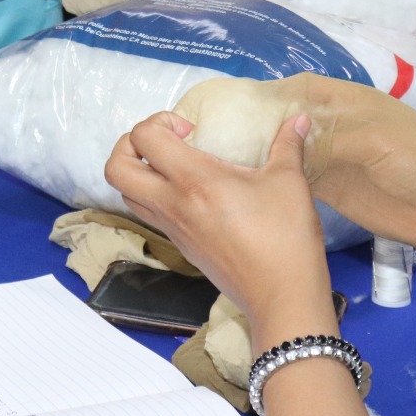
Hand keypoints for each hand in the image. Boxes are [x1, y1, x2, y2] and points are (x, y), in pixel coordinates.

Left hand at [106, 111, 334, 331]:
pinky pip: (149, 214)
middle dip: (130, 145)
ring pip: (127, 194)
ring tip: (175, 166)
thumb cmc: (285, 238)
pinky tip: (192, 193)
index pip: (144, 139)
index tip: (191, 129)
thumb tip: (299, 119)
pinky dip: (154, 195)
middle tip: (166, 143)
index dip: (158, 121)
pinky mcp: (180, 246)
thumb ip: (289, 145)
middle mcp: (172, 204)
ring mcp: (172, 229)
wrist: (281, 296)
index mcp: (194, 180)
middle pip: (116, 169)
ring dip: (139, 172)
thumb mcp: (289, 182)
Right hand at [189, 75, 415, 260]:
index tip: (225, 108)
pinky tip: (242, 182)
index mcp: (345, 100)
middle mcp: (332, 124)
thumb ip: (326, 137)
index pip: (295, 89)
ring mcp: (330, 156)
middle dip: (250, 123)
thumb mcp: (373, 140)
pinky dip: (270, 175)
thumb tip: (279, 135)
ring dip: (256, 151)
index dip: (262, 96)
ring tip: (216, 158)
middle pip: (282, 117)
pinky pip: (293, 175)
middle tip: (209, 137)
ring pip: (283, 146)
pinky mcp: (329, 186)